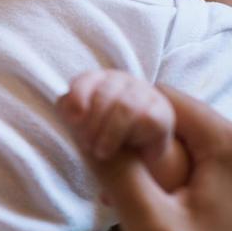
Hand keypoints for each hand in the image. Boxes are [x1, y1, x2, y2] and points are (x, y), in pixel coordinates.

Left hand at [58, 69, 175, 163]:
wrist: (138, 150)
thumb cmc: (102, 131)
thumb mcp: (81, 121)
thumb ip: (69, 110)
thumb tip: (70, 111)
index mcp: (99, 79)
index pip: (86, 80)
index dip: (77, 97)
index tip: (71, 120)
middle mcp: (123, 80)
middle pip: (103, 95)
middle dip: (91, 124)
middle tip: (85, 144)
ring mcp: (144, 93)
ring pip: (123, 107)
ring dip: (108, 133)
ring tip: (100, 151)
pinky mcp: (162, 111)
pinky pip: (144, 119)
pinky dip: (128, 135)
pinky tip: (121, 147)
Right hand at [71, 85, 231, 230]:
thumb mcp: (148, 222)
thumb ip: (113, 167)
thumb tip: (78, 119)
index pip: (165, 97)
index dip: (125, 114)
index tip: (103, 147)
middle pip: (185, 120)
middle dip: (145, 142)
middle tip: (118, 183)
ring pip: (202, 143)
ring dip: (168, 161)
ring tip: (144, 202)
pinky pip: (223, 165)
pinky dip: (194, 176)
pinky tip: (176, 212)